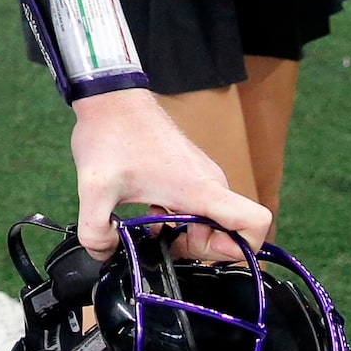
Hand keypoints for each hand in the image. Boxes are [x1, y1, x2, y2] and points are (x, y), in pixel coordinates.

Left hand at [69, 90, 270, 259]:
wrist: (110, 96)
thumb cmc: (111, 133)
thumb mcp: (94, 188)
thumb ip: (95, 232)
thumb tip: (105, 254)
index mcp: (201, 189)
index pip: (256, 223)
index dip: (240, 250)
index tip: (198, 250)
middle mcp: (211, 182)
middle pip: (232, 233)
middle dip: (199, 248)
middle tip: (162, 241)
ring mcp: (202, 177)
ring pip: (213, 221)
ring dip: (186, 233)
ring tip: (151, 226)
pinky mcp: (190, 172)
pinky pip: (200, 208)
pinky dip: (179, 219)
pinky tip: (149, 211)